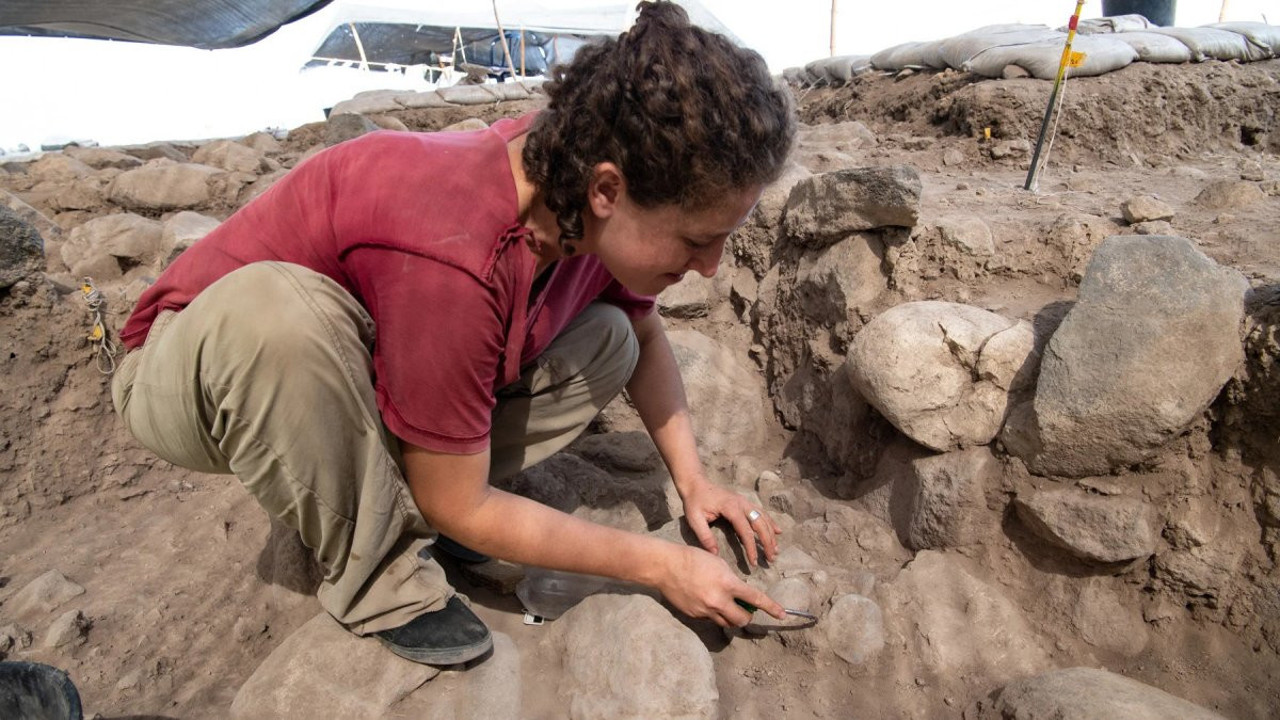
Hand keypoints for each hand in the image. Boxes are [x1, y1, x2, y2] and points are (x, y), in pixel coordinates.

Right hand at [658, 544, 784, 626]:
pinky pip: (711, 620)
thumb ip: (731, 581)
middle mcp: (718, 601)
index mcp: (727, 584)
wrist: (665, 567)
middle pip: (742, 619)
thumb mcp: (719, 564)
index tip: (782, 615)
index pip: (755, 599)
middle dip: (747, 616)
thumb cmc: (693, 558)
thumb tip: (739, 594)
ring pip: (727, 623)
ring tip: (726, 605)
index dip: (771, 608)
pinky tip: (708, 601)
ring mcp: (705, 611)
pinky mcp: (695, 616)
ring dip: (731, 617)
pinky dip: (715, 614)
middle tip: (745, 608)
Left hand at [680, 477, 780, 566]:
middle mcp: (742, 503)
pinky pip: (761, 512)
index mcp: (731, 508)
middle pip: (760, 524)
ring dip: (771, 534)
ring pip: (763, 518)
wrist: (696, 484)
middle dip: (767, 542)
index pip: (746, 531)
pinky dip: (771, 522)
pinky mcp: (745, 502)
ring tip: (776, 550)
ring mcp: (745, 501)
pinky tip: (778, 531)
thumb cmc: (694, 502)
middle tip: (771, 559)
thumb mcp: (694, 519)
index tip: (754, 562)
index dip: (751, 547)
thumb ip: (705, 536)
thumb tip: (715, 554)